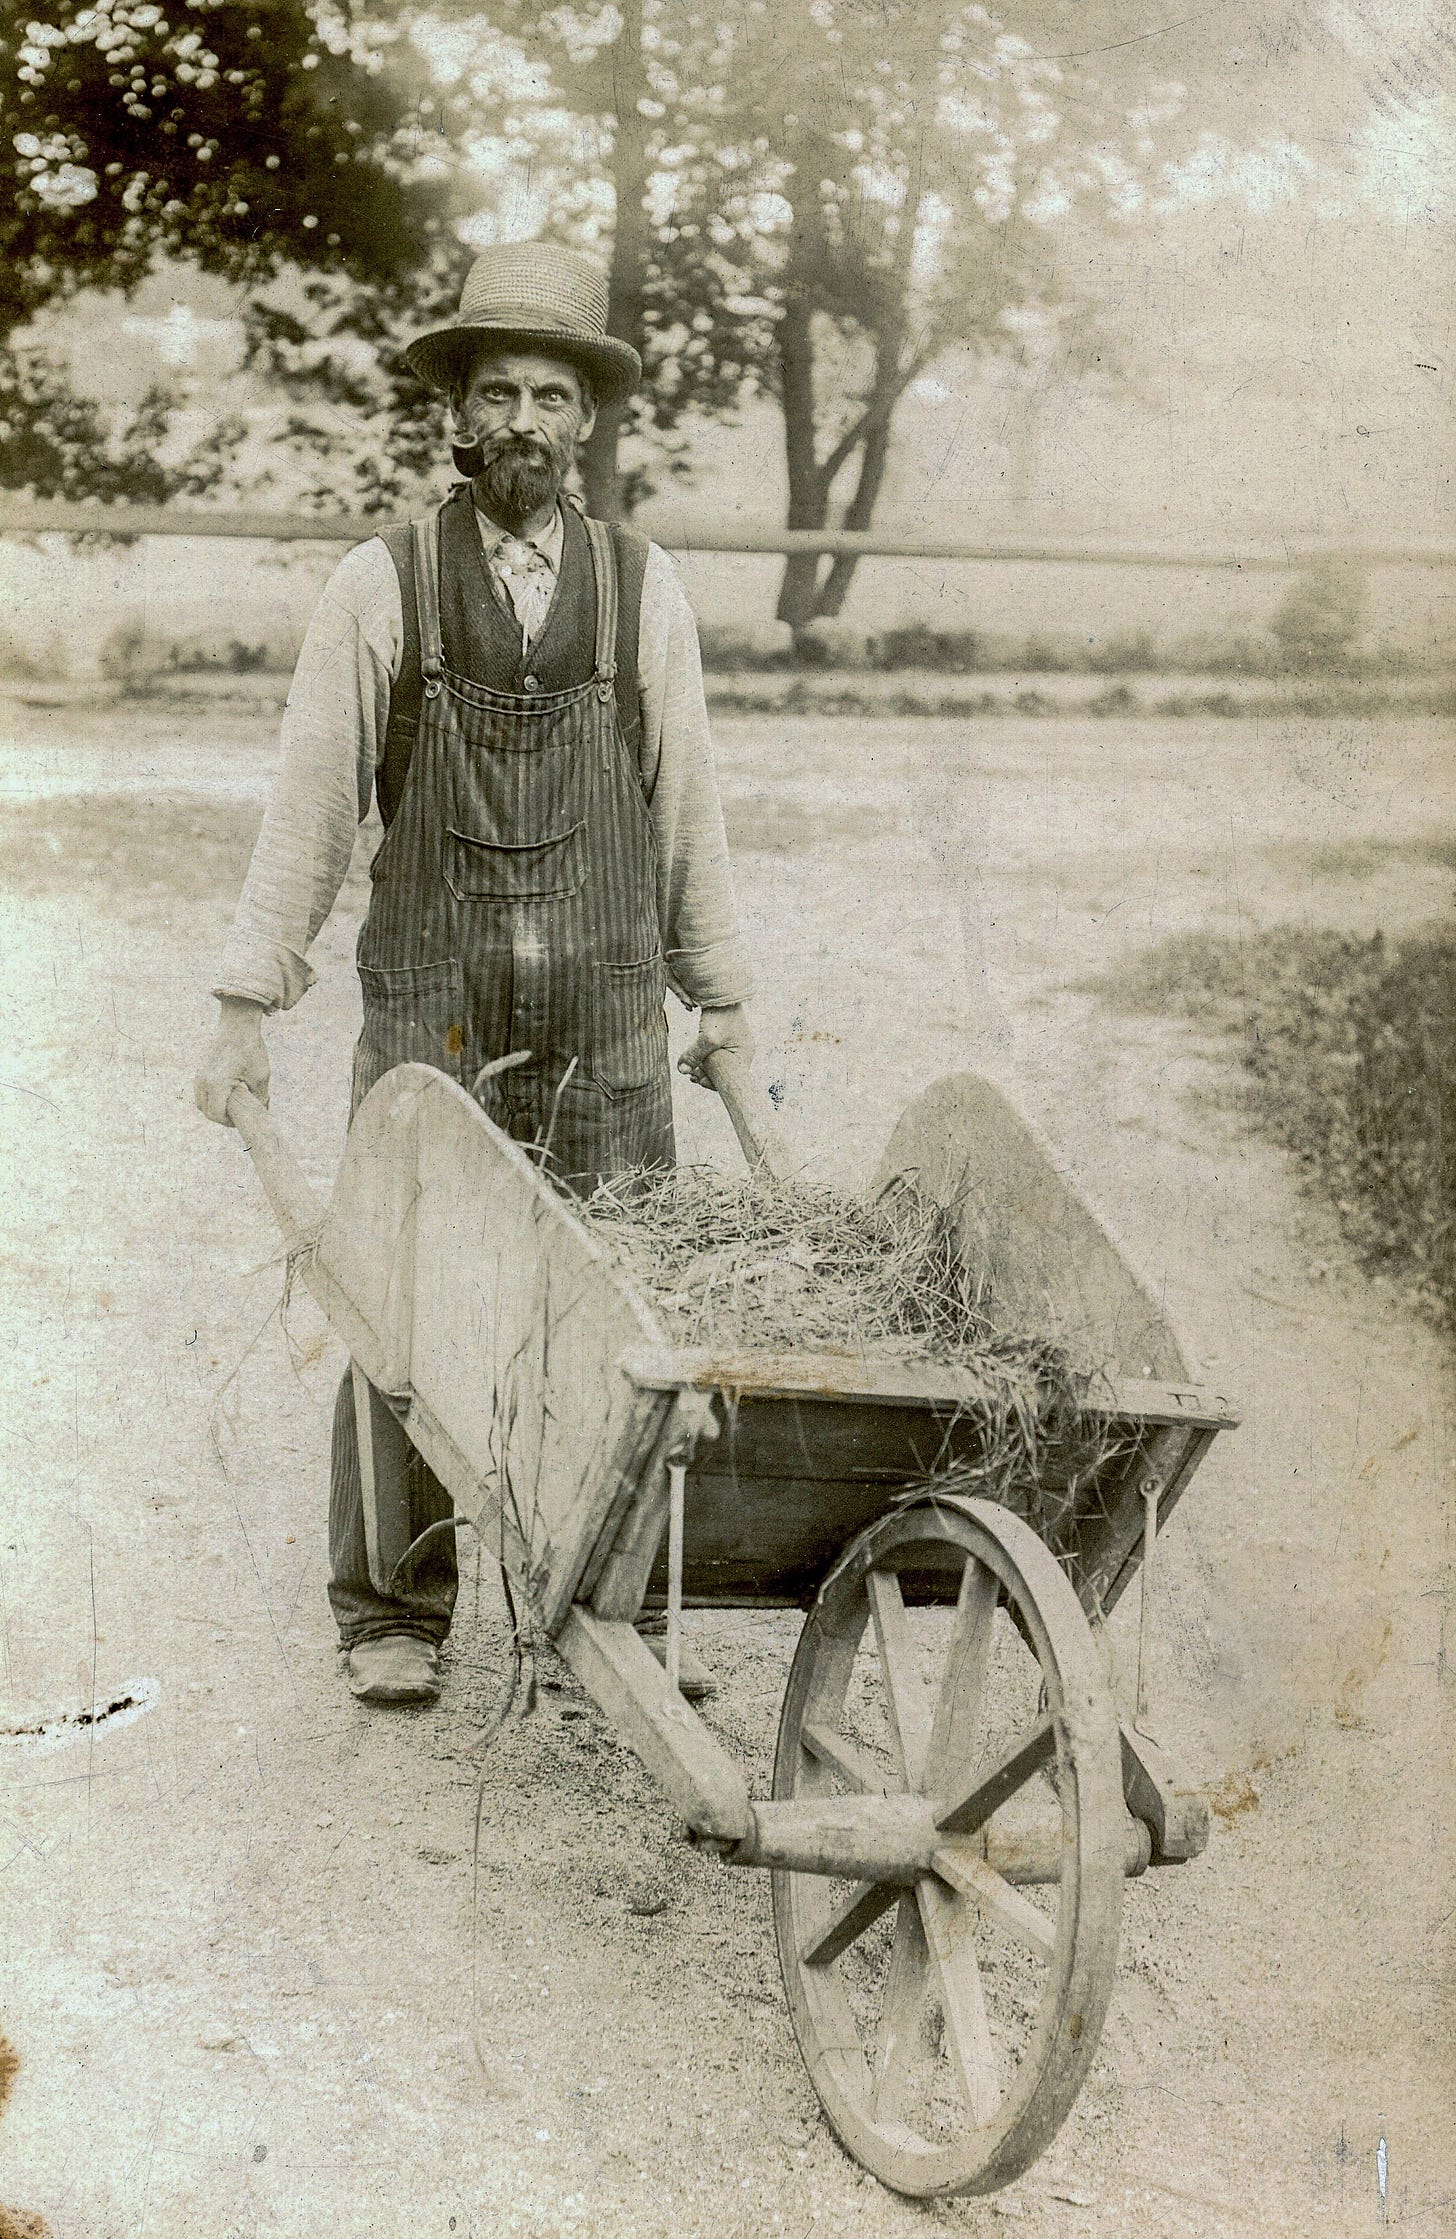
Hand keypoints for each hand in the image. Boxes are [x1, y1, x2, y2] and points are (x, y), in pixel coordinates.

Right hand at [194, 997, 270, 1125]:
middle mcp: (203, 1080)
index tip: (242, 1121)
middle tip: (239, 1117)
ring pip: (201, 1103)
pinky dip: (211, 1099)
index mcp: (216, 1083)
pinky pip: (201, 1093)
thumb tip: (260, 1113)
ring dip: (215, 1109)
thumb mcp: (261, 1076)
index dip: (229, 1123)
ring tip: (233, 1107)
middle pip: (207, 1112)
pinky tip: (227, 1096)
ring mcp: (199, 1075)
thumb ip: (260, 1098)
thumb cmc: (251, 1049)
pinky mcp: (200, 1070)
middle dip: (222, 1117)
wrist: (237, 1025)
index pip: (217, 1115)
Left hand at [678, 1003, 754, 1089]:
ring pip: (718, 1064)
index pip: (732, 1079)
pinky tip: (693, 1059)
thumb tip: (682, 1071)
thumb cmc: (720, 1015)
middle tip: (692, 1076)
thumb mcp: (707, 1038)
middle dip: (707, 1076)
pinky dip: (704, 1058)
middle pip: (724, 1072)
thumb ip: (695, 1055)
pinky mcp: (725, 1038)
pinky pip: (716, 1054)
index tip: (699, 1081)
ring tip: (691, 1070)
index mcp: (745, 1055)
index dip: (715, 1083)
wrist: (721, 991)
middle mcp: (742, 1052)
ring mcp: (734, 1044)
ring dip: (703, 1068)